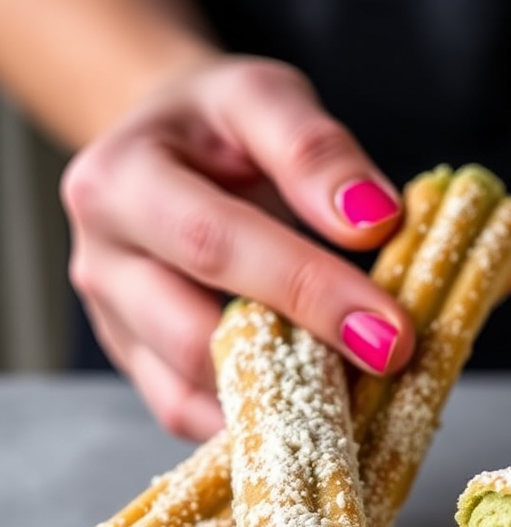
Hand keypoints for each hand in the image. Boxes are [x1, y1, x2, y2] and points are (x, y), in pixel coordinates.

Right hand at [60, 55, 416, 440]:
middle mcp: (102, 264)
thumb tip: (373, 221)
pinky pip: (194, 419)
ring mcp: (117, 327)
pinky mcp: (141, 369)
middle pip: (196, 338)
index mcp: (123, 183)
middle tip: (388, 372)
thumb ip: (314, 149)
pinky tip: (323, 416)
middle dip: (303, 366)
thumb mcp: (263, 100)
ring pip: (193, 395)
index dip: (308, 291)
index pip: (217, 245)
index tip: (391, 329)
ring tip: (363, 399)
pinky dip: (262, 426)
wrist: (167, 153)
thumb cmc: (217, 129)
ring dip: (284, 407)